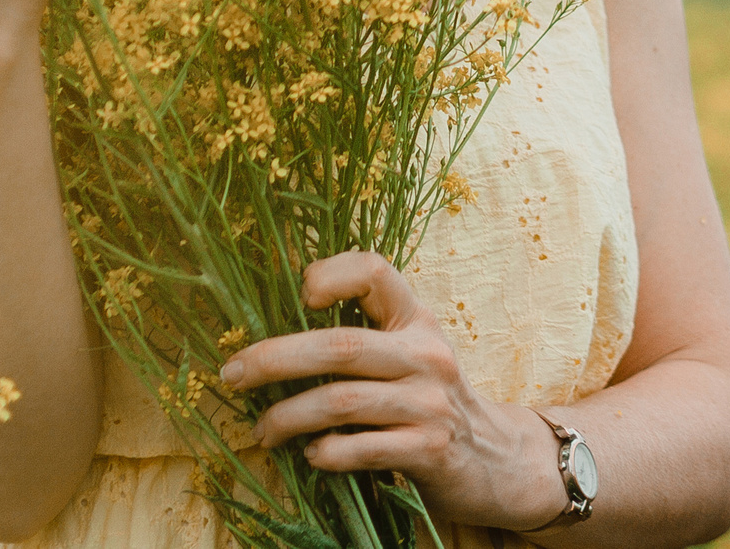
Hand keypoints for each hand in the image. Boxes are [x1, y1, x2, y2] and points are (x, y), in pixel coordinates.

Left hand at [218, 252, 566, 533]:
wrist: (497, 459)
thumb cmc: (429, 397)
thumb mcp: (409, 352)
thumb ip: (361, 334)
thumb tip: (270, 336)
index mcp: (414, 319)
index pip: (374, 270)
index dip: (332, 273)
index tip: (300, 295)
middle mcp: (425, 355)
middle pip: (338, 345)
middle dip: (273, 359)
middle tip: (232, 374)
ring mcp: (429, 403)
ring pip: (341, 401)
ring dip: (288, 416)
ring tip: (263, 430)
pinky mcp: (429, 450)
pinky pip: (363, 448)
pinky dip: (327, 452)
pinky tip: (310, 455)